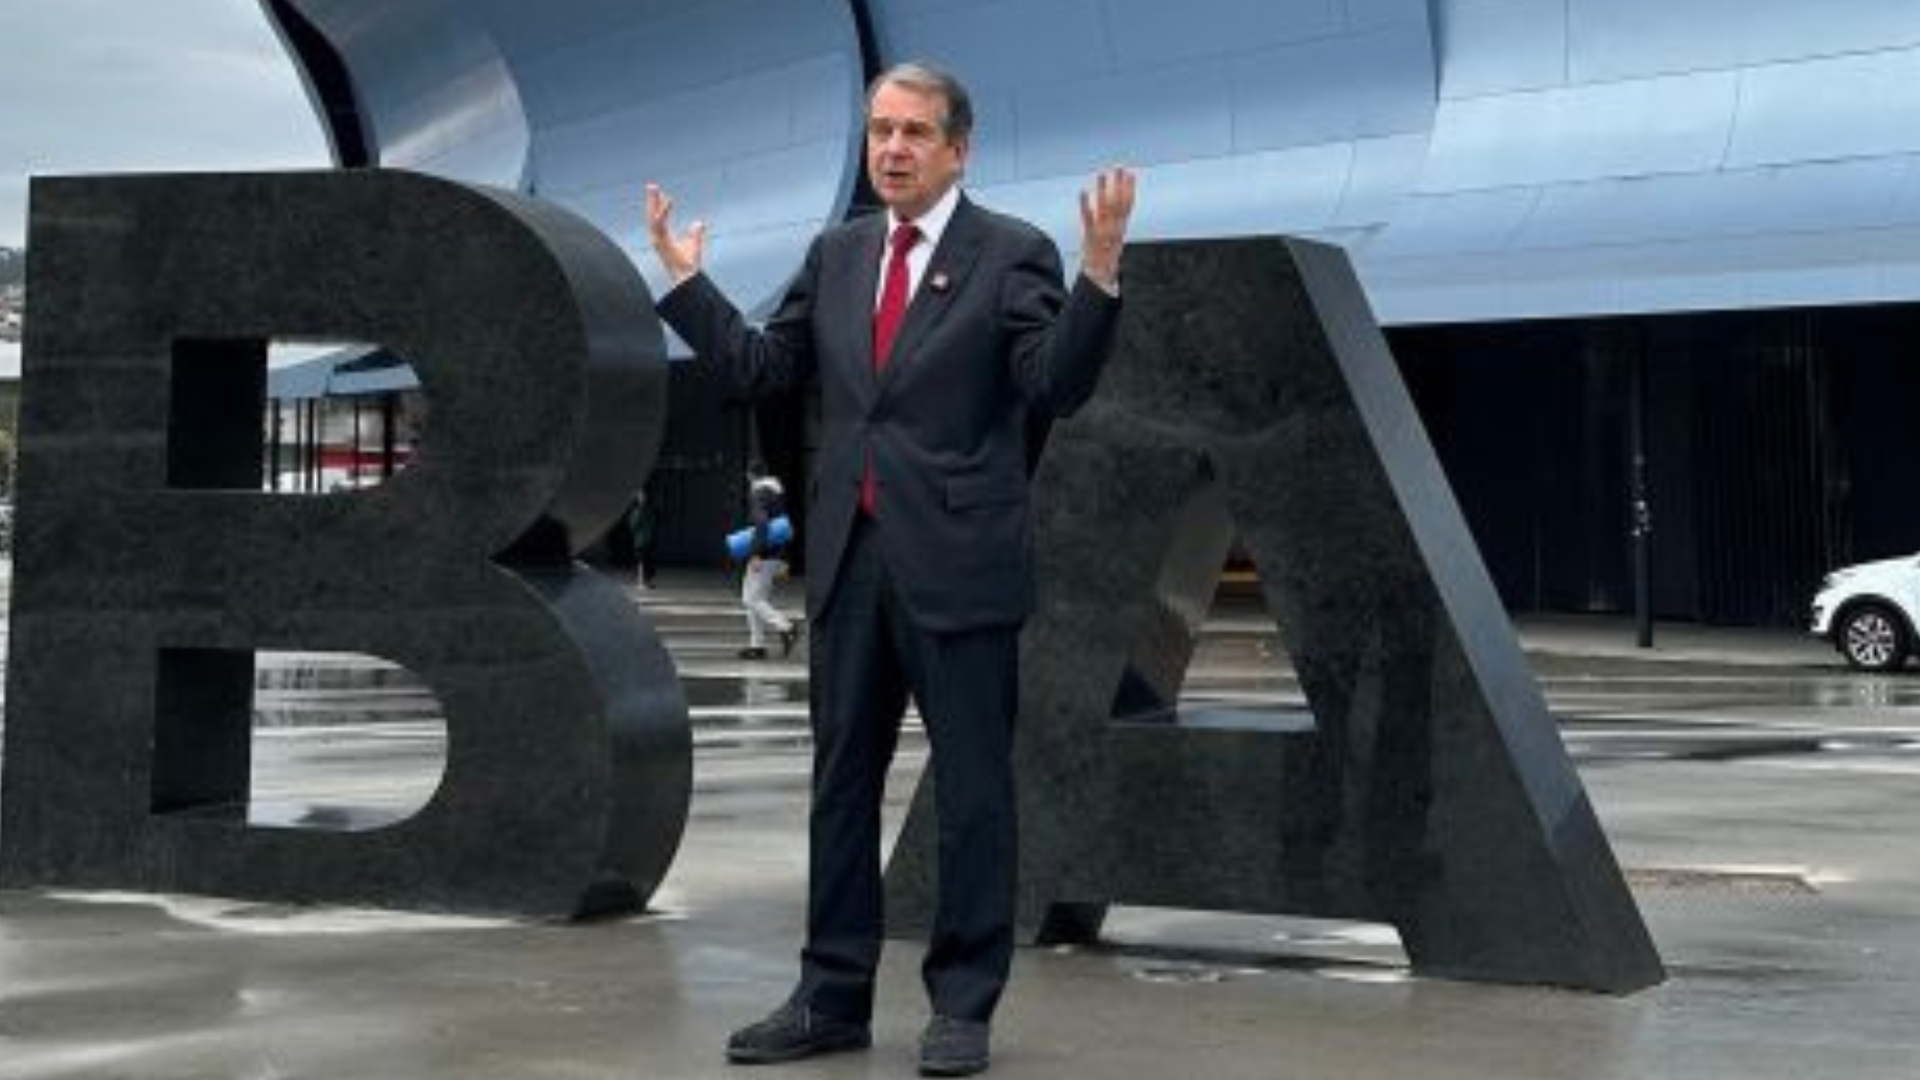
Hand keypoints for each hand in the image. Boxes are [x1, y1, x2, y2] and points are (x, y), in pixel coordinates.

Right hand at [646, 182, 705, 284]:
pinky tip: (668, 199)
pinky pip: (660, 222)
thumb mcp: (694, 244)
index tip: (664, 194)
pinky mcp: (660, 241)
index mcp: (663, 238)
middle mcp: (657, 238)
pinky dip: (663, 211)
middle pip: (652, 215)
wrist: (686, 276)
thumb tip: (699, 223)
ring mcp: (657, 240)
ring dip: (653, 202)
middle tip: (652, 185)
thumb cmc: (688, 265)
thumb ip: (695, 233)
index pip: (659, 219)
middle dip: (651, 200)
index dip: (660, 207)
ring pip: (653, 217)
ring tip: (655, 188)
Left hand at [1077, 166, 1135, 290]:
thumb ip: (1115, 227)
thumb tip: (1116, 219)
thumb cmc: (1106, 263)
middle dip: (1119, 185)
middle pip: (1118, 204)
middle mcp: (1114, 231)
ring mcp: (1102, 235)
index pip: (1127, 206)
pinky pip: (1088, 221)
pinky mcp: (1090, 239)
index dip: (1129, 189)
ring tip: (1102, 175)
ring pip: (1105, 209)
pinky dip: (1086, 206)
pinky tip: (1083, 193)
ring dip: (1104, 191)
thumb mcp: (1114, 244)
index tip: (1130, 174)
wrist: (1100, 281)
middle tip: (1118, 167)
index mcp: (1120, 231)